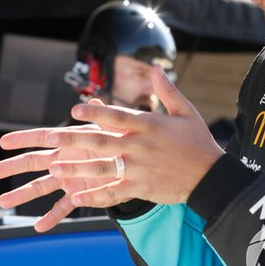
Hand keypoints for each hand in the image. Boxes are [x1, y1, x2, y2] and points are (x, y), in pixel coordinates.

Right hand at [0, 113, 123, 232]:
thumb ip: (100, 117)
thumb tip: (94, 102)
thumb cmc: (118, 141)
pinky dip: (51, 217)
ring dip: (22, 194)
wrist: (132, 164)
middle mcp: (63, 160)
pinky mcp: (78, 194)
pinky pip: (62, 207)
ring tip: (2, 202)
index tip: (2, 142)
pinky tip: (39, 227)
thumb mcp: (110, 127)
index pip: (40, 137)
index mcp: (67, 142)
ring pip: (40, 186)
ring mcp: (68, 178)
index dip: (22, 139)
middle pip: (32, 163)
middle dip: (11, 166)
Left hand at [59, 67, 222, 207]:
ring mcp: (140, 169)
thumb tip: (156, 68)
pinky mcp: (142, 189)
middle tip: (51, 137)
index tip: (75, 109)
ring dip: (77, 168)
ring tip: (55, 168)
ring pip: (103, 167)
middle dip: (74, 139)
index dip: (95, 111)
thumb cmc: (198, 142)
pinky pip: (114, 192)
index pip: (117, 115)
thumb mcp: (186, 112)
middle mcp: (140, 146)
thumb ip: (167, 91)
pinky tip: (76, 197)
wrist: (213, 178)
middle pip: (101, 141)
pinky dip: (94, 195)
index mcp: (149, 125)